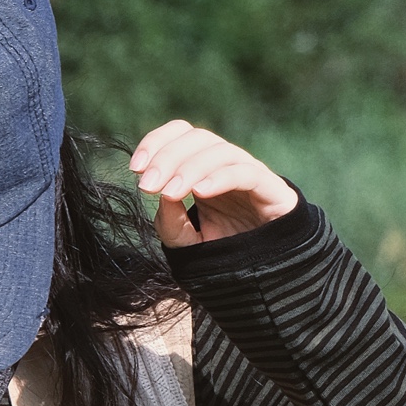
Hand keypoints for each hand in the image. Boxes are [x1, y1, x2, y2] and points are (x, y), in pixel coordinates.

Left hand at [129, 121, 297, 247]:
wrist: (261, 270)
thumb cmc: (221, 249)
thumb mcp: (184, 241)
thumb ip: (169, 223)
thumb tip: (160, 195)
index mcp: (202, 167)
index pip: (181, 135)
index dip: (158, 142)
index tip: (135, 168)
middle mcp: (226, 163)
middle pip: (198, 137)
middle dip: (167, 158)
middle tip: (147, 185)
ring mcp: (249, 172)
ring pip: (220, 151)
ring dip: (190, 169)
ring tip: (170, 193)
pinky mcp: (270, 188)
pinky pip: (246, 172)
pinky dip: (221, 178)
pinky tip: (201, 192)